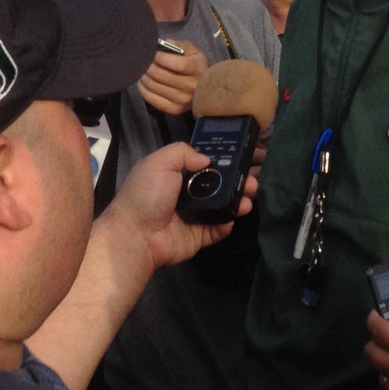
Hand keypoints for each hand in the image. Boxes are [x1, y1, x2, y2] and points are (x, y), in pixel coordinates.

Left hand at [102, 141, 256, 269]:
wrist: (136, 234)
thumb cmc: (146, 194)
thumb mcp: (159, 162)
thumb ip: (183, 152)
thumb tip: (206, 159)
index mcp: (175, 175)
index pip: (204, 166)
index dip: (223, 162)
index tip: (243, 158)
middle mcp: (185, 195)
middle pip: (217, 187)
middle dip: (237, 182)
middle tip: (253, 180)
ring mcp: (193, 216)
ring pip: (222, 208)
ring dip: (238, 201)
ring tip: (249, 197)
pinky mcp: (198, 237)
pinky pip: (218, 229)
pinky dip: (228, 223)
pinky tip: (234, 215)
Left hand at [136, 43, 208, 115]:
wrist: (206, 90)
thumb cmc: (196, 67)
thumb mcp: (193, 52)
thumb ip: (180, 45)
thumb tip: (165, 44)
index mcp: (198, 69)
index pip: (178, 65)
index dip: (162, 58)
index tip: (153, 53)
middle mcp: (192, 86)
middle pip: (162, 76)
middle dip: (148, 66)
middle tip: (143, 61)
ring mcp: (183, 100)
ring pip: (155, 87)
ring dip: (144, 77)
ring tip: (142, 70)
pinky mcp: (175, 109)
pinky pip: (153, 100)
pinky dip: (143, 90)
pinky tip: (142, 82)